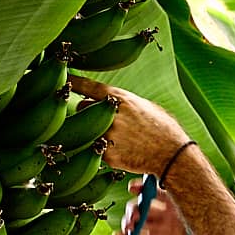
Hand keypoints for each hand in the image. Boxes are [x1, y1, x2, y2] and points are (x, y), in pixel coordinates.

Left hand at [69, 77, 189, 175]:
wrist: (172, 155)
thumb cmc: (163, 128)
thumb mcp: (145, 106)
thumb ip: (123, 103)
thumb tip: (104, 102)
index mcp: (121, 98)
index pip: (88, 86)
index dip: (73, 82)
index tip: (61, 78)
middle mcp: (111, 114)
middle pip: (84, 108)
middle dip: (90, 113)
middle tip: (106, 120)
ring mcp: (107, 135)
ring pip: (89, 131)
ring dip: (95, 132)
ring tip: (118, 137)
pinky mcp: (107, 155)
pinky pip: (96, 150)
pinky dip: (105, 150)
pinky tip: (123, 151)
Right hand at [120, 181, 216, 234]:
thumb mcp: (204, 223)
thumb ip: (193, 212)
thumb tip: (182, 200)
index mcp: (177, 205)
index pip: (157, 190)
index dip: (143, 187)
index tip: (133, 188)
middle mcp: (165, 215)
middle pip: (142, 206)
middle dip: (133, 209)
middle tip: (133, 218)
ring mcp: (159, 229)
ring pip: (138, 222)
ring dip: (128, 223)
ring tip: (127, 229)